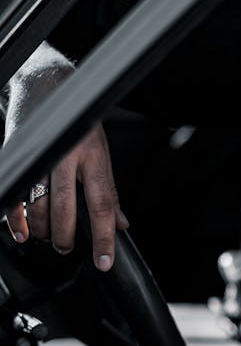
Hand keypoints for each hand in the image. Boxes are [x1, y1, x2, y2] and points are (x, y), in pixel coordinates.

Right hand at [5, 123, 128, 270]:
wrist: (45, 84)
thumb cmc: (77, 121)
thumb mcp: (102, 151)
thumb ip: (109, 189)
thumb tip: (121, 223)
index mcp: (93, 156)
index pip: (102, 204)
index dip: (104, 236)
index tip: (104, 261)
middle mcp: (66, 156)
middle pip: (65, 207)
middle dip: (65, 236)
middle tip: (66, 248)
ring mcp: (40, 155)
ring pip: (38, 203)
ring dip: (42, 229)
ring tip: (48, 238)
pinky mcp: (18, 154)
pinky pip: (14, 194)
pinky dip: (16, 218)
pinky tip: (22, 232)